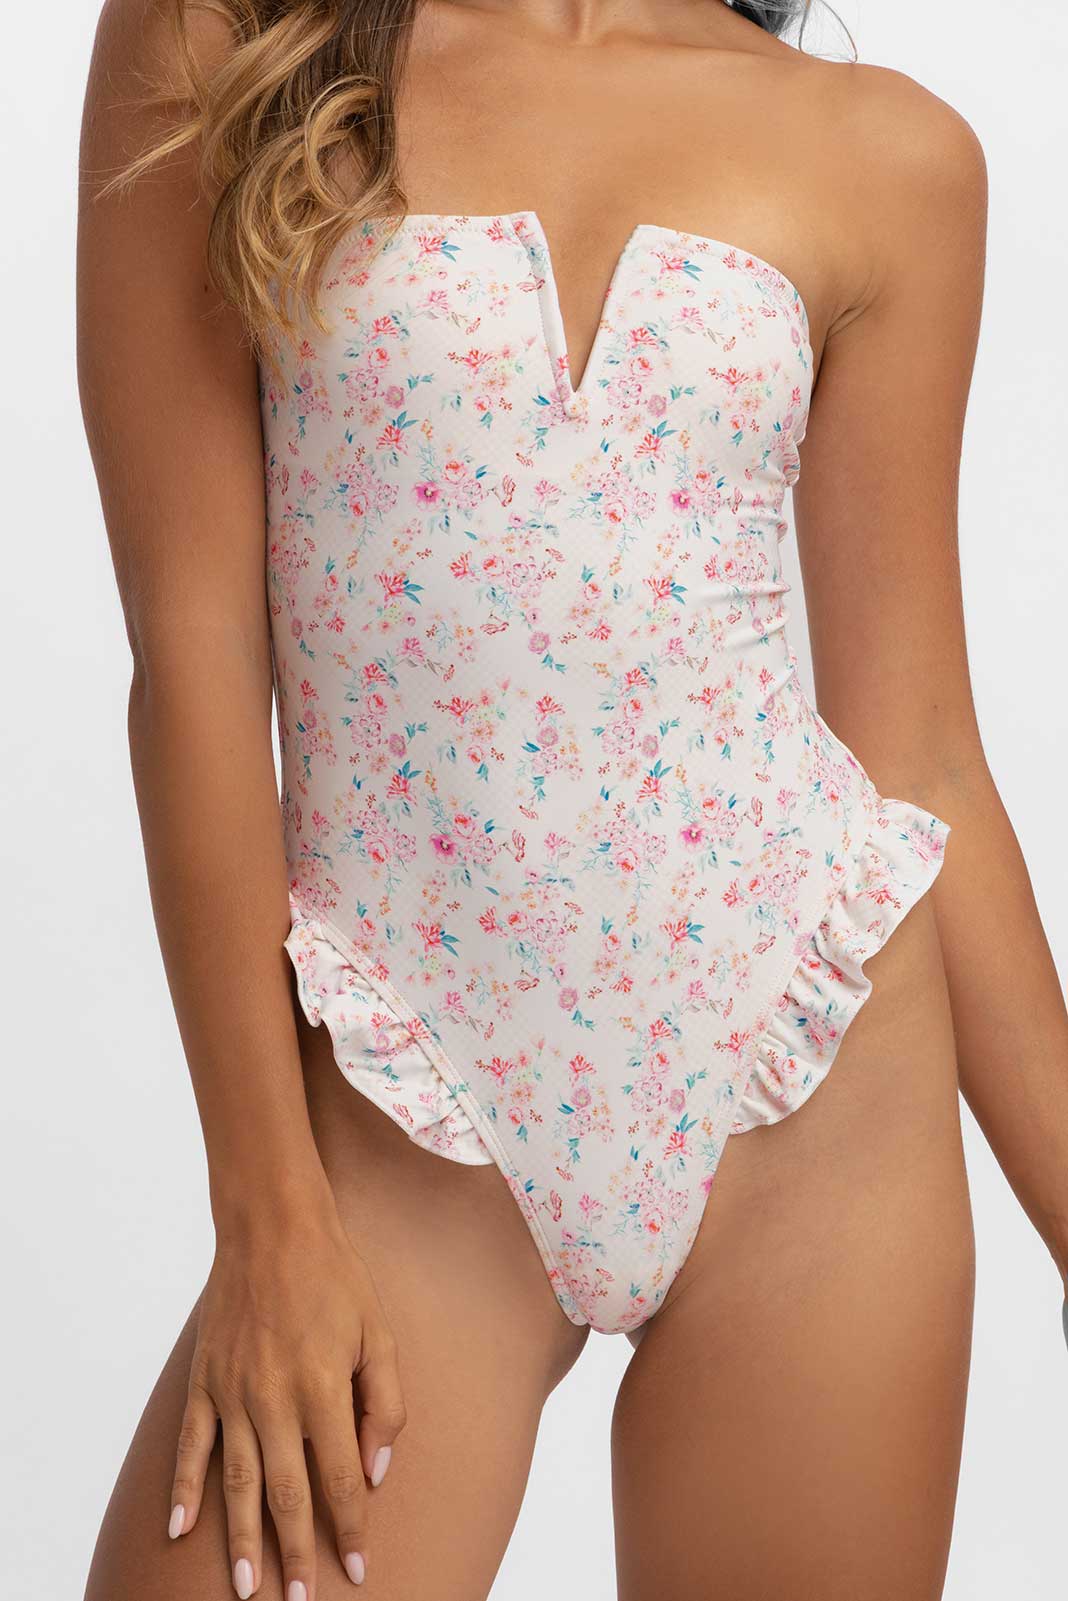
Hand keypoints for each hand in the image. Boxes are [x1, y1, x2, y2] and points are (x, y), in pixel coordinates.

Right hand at [166, 1196, 405, 1597]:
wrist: (273, 1228)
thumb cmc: (336, 1279)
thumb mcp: (381, 1333)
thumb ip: (385, 1404)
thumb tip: (375, 1470)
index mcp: (324, 1387)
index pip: (339, 1479)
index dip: (349, 1530)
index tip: (357, 1569)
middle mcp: (275, 1398)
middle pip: (285, 1494)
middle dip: (295, 1554)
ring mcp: (233, 1392)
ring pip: (235, 1483)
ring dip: (241, 1540)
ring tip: (247, 1589)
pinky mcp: (205, 1381)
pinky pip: (192, 1446)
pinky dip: (186, 1489)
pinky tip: (182, 1531)